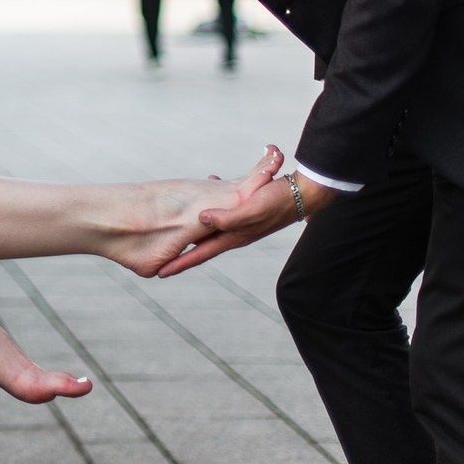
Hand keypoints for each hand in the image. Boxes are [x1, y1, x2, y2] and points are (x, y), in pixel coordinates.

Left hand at [109, 146, 283, 276]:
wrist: (302, 192)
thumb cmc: (276, 200)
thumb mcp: (250, 209)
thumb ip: (227, 217)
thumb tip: (202, 219)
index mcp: (234, 236)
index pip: (201, 253)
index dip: (181, 263)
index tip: (160, 273)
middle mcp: (235, 232)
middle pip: (202, 245)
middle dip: (183, 252)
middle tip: (162, 258)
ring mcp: (240, 222)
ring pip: (210, 228)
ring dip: (194, 230)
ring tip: (177, 231)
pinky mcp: (245, 210)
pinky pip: (221, 210)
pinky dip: (210, 206)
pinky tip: (205, 190)